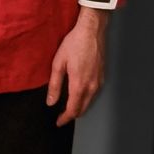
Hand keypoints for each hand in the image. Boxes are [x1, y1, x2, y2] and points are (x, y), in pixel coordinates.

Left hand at [46, 7, 108, 126]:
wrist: (92, 31)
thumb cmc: (74, 44)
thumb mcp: (58, 63)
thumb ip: (55, 85)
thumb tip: (50, 102)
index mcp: (79, 85)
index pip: (73, 109)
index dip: (65, 118)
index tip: (58, 122)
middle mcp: (92, 87)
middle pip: (82, 108)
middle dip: (72, 115)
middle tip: (61, 117)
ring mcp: (99, 82)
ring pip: (89, 102)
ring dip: (79, 107)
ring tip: (68, 108)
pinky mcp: (102, 76)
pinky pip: (94, 94)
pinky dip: (86, 99)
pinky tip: (79, 95)